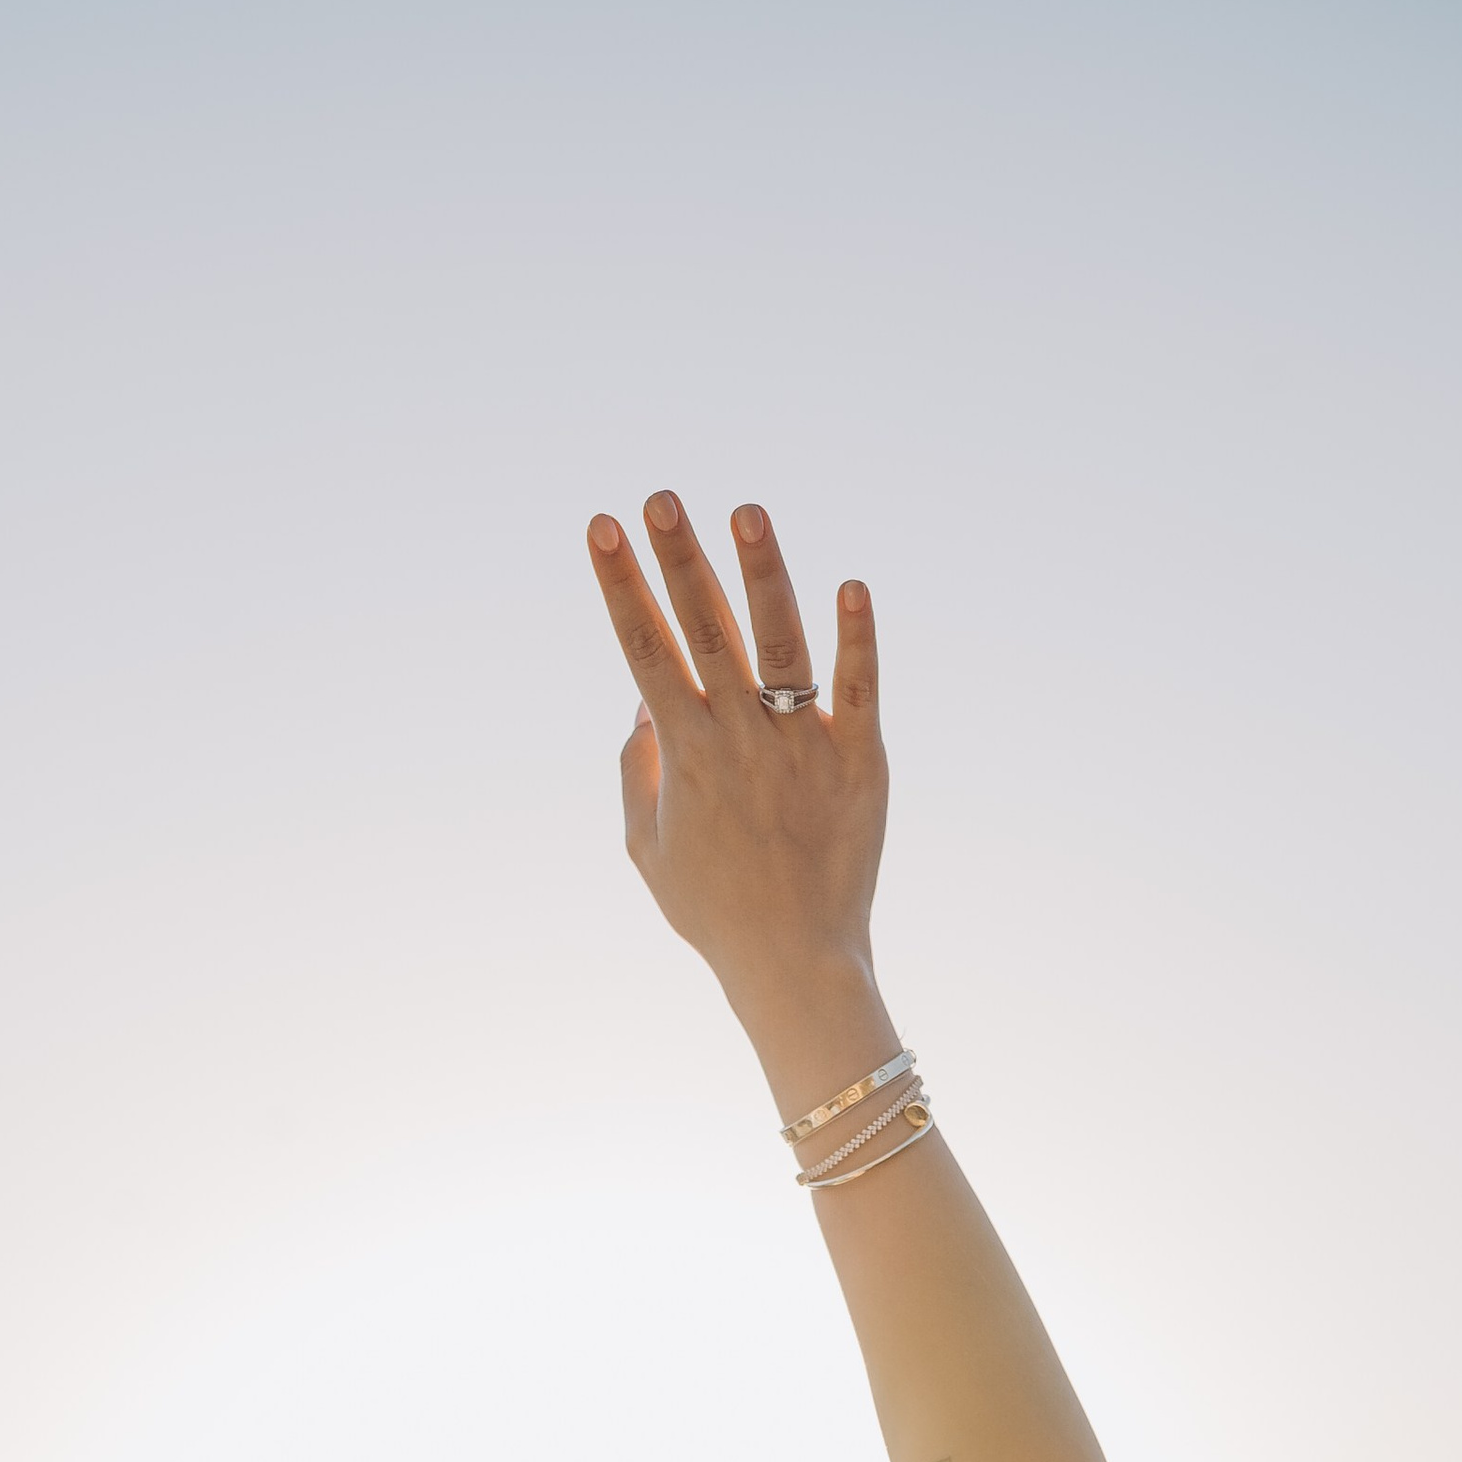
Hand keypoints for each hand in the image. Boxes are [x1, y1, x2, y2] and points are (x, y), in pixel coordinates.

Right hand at [586, 493, 892, 1108]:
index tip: (602, 527)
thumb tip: (643, 701)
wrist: (794, 962)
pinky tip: (851, 586)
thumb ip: (638, 770)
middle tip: (660, 498)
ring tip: (745, 511)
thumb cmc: (714, 911)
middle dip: (677, 560)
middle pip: (703, 631)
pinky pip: (858, 688)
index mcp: (685, 755)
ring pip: (779, 643)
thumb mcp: (647, 848)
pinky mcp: (859, 760)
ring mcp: (801, 745)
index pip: (644, 651)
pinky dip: (856, 639)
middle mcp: (739, 739)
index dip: (621, 586)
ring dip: (761, 574)